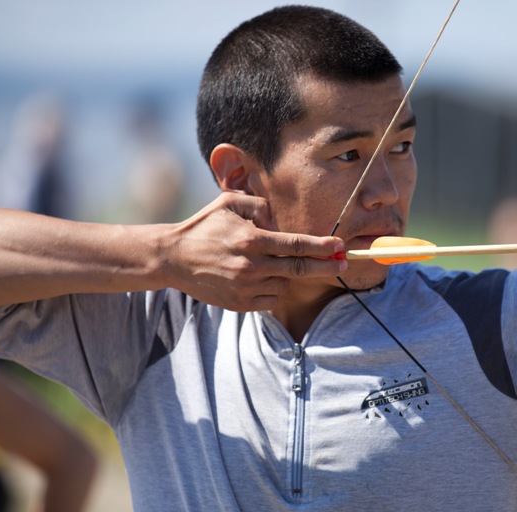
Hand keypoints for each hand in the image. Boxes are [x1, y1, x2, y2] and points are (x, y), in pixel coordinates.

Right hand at [165, 192, 345, 310]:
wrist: (173, 258)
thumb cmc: (205, 226)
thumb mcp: (230, 203)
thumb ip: (260, 207)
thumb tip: (281, 223)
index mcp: (252, 240)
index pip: (297, 245)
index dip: (322, 247)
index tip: (340, 246)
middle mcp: (251, 266)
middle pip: (299, 270)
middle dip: (325, 267)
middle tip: (343, 264)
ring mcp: (245, 288)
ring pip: (285, 284)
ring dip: (288, 275)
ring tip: (271, 263)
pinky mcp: (239, 304)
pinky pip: (270, 298)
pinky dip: (273, 288)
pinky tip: (260, 276)